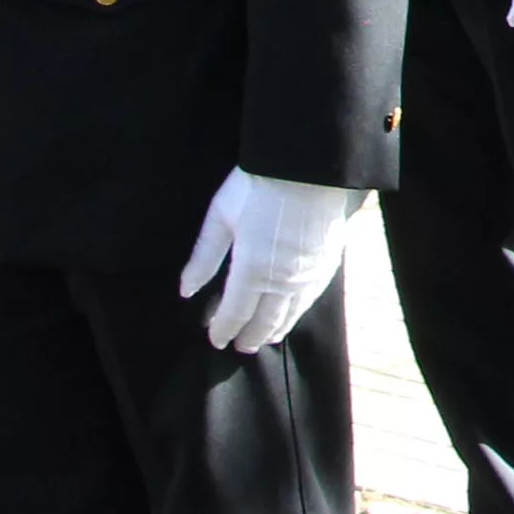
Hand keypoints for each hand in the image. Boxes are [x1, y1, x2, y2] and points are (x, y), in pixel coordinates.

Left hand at [178, 170, 366, 351]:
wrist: (308, 166)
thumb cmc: (259, 186)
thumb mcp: (221, 217)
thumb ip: (204, 257)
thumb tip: (186, 291)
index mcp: (251, 271)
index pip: (234, 313)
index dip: (223, 329)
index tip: (215, 339)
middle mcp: (281, 281)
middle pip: (264, 321)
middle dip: (250, 337)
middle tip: (240, 347)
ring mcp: (308, 275)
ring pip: (290, 314)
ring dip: (275, 330)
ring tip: (266, 339)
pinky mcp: (327, 263)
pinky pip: (311, 299)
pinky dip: (299, 312)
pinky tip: (294, 312)